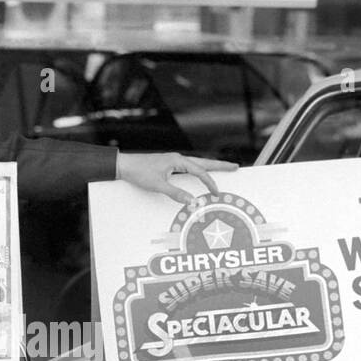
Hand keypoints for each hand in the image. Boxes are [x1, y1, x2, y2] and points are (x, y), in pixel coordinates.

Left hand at [116, 152, 237, 202]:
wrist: (125, 165)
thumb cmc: (140, 173)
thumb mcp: (158, 185)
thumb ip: (176, 193)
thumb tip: (191, 201)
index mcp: (178, 160)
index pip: (200, 171)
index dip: (209, 182)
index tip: (216, 192)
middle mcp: (178, 158)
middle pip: (204, 162)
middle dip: (220, 165)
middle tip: (235, 166)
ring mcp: (175, 161)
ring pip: (198, 164)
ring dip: (211, 166)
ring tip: (224, 168)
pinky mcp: (170, 165)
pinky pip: (190, 167)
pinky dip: (200, 170)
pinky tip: (202, 173)